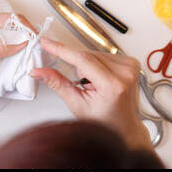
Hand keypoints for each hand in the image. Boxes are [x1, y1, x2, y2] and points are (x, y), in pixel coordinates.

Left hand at [0, 13, 32, 95]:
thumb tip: (22, 42)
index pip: (12, 19)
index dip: (27, 29)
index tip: (37, 42)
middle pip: (13, 28)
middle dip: (25, 39)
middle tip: (34, 54)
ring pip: (9, 40)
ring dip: (18, 50)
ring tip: (26, 62)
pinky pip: (2, 50)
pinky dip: (10, 57)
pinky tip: (13, 67)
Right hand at [30, 38, 151, 150]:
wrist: (125, 128)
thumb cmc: (105, 122)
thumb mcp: (77, 105)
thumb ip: (58, 84)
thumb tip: (39, 71)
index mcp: (113, 85)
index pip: (82, 59)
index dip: (62, 49)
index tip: (48, 42)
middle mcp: (125, 73)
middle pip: (87, 55)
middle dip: (79, 67)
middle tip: (84, 86)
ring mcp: (131, 66)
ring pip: (95, 53)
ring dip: (89, 66)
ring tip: (96, 86)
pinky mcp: (131, 62)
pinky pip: (104, 54)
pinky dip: (98, 64)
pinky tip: (102, 79)